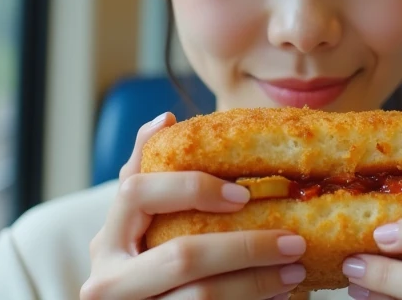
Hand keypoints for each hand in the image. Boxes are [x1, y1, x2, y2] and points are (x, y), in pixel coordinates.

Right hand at [81, 112, 306, 299]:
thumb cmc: (149, 268)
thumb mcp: (141, 225)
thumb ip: (151, 177)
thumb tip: (164, 119)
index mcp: (106, 241)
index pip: (138, 193)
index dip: (191, 188)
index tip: (243, 193)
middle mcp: (108, 281)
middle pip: (182, 257)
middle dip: (246, 247)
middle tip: (294, 241)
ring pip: (202, 296)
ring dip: (258, 282)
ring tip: (294, 270)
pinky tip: (277, 295)